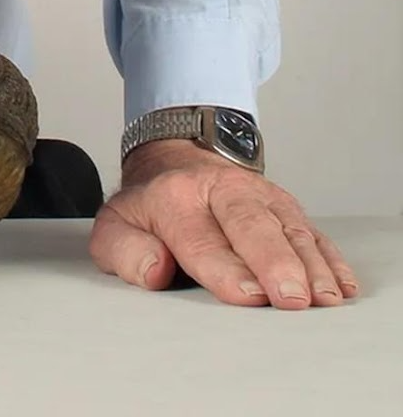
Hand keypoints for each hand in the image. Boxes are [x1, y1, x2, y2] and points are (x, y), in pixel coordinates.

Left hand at [89, 139, 357, 307]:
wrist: (178, 158)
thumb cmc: (151, 208)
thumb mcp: (115, 225)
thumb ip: (125, 251)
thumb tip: (155, 270)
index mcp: (175, 198)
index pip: (201, 238)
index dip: (225, 269)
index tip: (247, 296)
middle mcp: (222, 191)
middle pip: (251, 226)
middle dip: (274, 262)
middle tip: (291, 297)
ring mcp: (259, 196)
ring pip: (288, 228)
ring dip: (309, 264)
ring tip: (323, 297)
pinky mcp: (285, 206)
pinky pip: (312, 230)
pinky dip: (329, 257)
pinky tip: (340, 284)